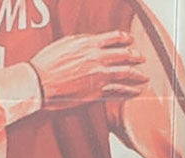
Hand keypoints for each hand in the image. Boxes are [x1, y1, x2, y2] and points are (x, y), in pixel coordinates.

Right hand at [30, 32, 145, 107]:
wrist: (40, 81)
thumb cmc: (47, 63)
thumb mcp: (65, 43)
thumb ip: (81, 41)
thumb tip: (91, 40)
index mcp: (89, 44)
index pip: (113, 38)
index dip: (125, 38)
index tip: (130, 40)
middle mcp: (97, 58)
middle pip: (124, 55)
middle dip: (135, 56)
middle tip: (141, 58)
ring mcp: (99, 75)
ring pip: (126, 73)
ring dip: (138, 75)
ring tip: (144, 77)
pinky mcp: (97, 91)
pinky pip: (119, 91)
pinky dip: (130, 91)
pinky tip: (136, 92)